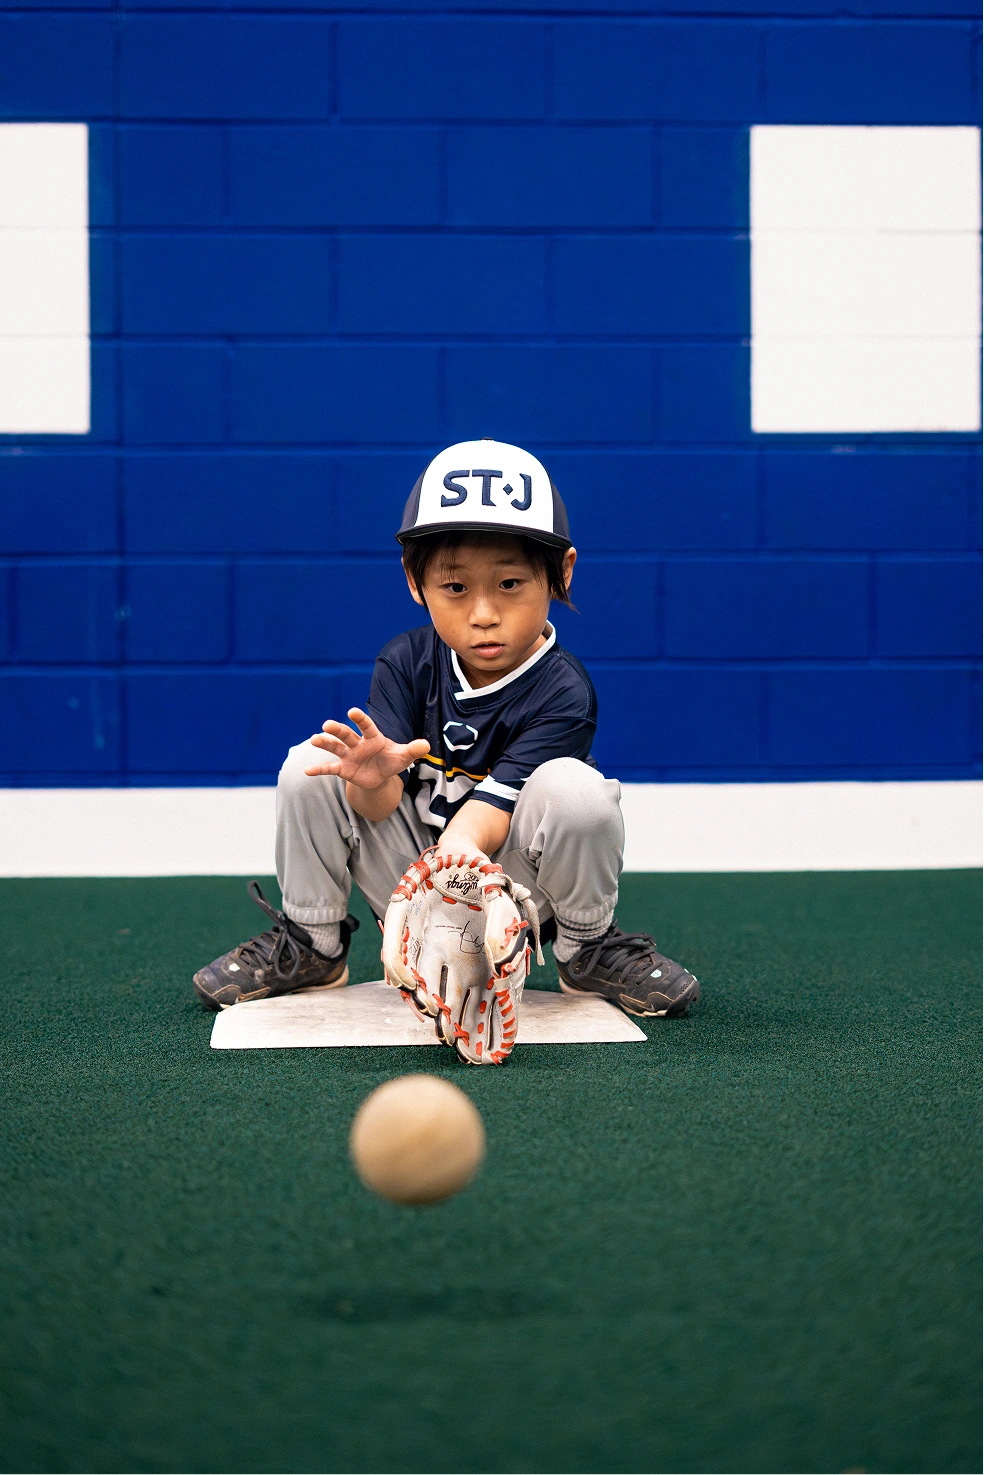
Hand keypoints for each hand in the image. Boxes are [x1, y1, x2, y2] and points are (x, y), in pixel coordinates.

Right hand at [305, 708, 429, 789]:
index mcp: (373, 737)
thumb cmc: (392, 760)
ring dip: (324, 743)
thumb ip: (413, 750)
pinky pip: (329, 768)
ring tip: (314, 739)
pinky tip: (307, 771)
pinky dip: (318, 769)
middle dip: (337, 730)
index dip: (360, 719)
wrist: (381, 776)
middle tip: (327, 724)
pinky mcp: (343, 769)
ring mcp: (348, 755)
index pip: (366, 726)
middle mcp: (358, 744)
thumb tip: (426, 745)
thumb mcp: (404, 756)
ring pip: (335, 747)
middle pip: (346, 734)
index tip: (352, 711)